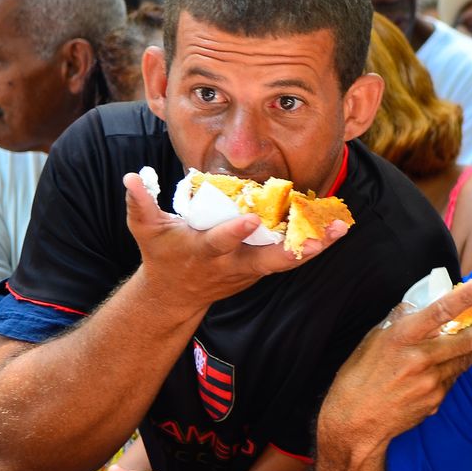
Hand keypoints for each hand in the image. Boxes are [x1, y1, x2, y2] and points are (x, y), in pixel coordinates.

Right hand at [123, 173, 346, 310]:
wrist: (176, 294)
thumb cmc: (161, 255)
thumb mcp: (145, 230)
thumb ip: (139, 203)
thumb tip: (131, 177)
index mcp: (205, 252)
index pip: (221, 242)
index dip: (235, 232)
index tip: (251, 219)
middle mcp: (233, 264)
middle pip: (269, 260)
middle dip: (294, 250)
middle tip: (318, 238)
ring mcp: (252, 269)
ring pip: (287, 259)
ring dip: (315, 245)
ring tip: (340, 228)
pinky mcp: (264, 268)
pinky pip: (292, 256)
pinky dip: (314, 243)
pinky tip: (336, 227)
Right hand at [315, 277, 471, 458]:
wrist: (355, 423)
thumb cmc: (360, 376)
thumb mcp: (374, 340)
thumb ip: (400, 320)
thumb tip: (421, 304)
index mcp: (402, 338)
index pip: (440, 312)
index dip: (466, 298)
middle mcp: (420, 359)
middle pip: (467, 340)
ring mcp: (431, 382)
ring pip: (466, 359)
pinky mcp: (436, 399)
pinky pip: (454, 377)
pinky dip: (457, 366)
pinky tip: (458, 361)